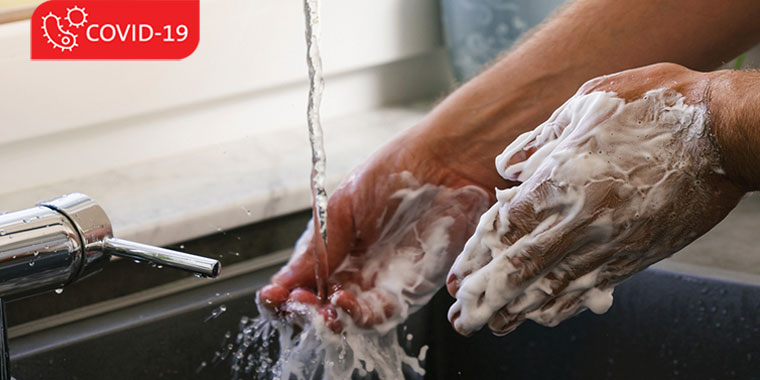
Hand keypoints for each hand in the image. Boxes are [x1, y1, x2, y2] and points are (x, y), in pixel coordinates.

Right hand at [258, 132, 492, 331]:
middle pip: (322, 306)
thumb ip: (318, 249)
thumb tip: (283, 282)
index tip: (272, 295)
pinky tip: (345, 302)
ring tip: (321, 309)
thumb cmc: (395, 172)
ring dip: (331, 320)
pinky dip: (360, 317)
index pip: (303, 282)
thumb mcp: (342, 207)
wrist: (445, 162)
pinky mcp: (410, 289)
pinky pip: (381, 315)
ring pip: (350, 318)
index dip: (285, 295)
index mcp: (335, 247)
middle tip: (295, 304)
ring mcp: (382, 281)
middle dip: (304, 312)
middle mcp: (357, 269)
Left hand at [446, 63, 747, 335]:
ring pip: (555, 286)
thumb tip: (508, 167)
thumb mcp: (588, 102)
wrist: (722, 132)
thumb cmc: (655, 107)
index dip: (478, 253)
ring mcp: (612, 242)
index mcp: (564, 179)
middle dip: (487, 295)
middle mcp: (583, 219)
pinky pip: (592, 288)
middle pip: (522, 267)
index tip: (460, 272)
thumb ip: (541, 138)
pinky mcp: (638, 255)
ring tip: (491, 326)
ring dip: (517, 310)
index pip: (506, 227)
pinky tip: (543, 316)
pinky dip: (563, 306)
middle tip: (461, 317)